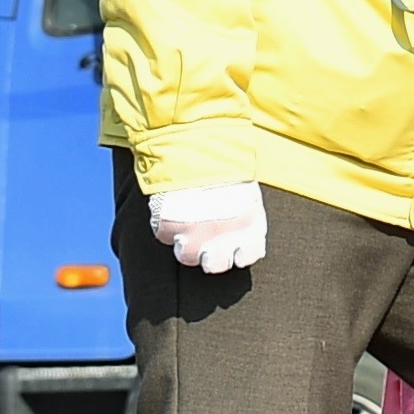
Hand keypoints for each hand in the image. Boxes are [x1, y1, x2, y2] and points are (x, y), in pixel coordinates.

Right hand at [146, 178, 267, 274]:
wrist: (198, 149)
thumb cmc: (226, 169)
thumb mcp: (248, 193)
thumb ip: (248, 219)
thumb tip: (244, 239)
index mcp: (249, 226)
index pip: (246, 257)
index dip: (238, 253)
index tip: (233, 246)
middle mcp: (223, 237)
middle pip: (215, 265)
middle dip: (211, 256)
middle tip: (206, 241)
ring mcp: (194, 235)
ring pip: (187, 256)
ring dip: (186, 243)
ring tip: (188, 223)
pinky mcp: (168, 227)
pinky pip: (164, 236)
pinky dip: (167, 226)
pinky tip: (173, 209)